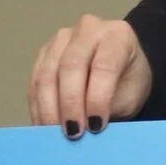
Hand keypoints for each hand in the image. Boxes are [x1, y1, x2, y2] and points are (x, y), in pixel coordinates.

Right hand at [28, 16, 153, 136]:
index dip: (97, 98)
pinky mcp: (44, 52)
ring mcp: (62, 38)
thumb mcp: (130, 96)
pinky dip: (37, 107)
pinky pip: (34, 81)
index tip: (95, 126)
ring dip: (49, 108)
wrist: (121, 65)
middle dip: (69, 104)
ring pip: (47, 73)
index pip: (104, 66)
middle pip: (71, 66)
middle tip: (73, 133)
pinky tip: (43, 126)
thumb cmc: (128, 81)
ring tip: (55, 134)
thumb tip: (86, 129)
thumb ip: (109, 108)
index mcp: (117, 36)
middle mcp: (88, 29)